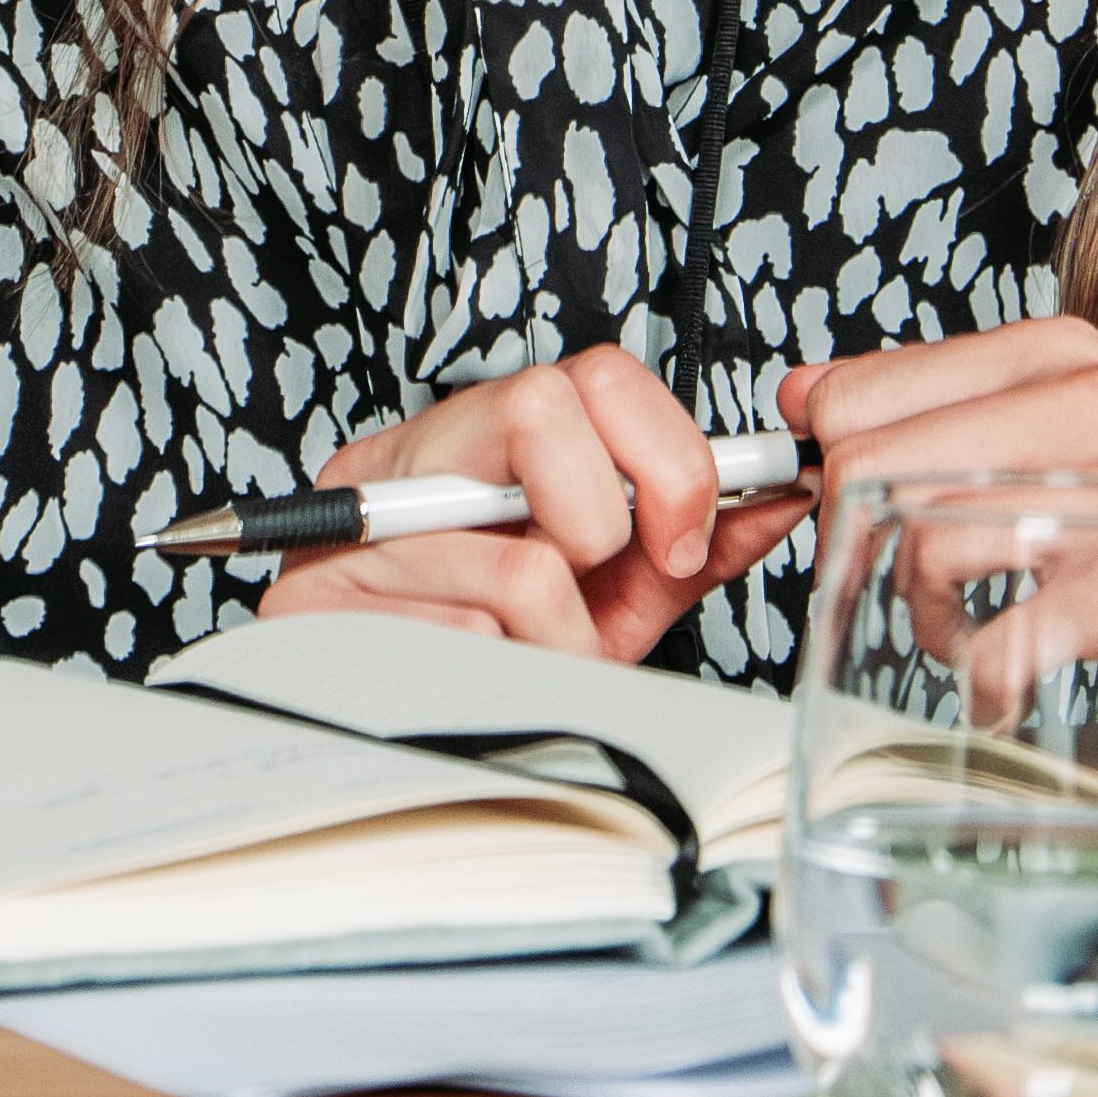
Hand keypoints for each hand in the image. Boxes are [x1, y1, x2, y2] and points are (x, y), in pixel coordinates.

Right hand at [256, 345, 824, 663]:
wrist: (378, 719)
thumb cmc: (501, 645)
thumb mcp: (613, 590)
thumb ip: (693, 541)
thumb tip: (787, 491)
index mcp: (490, 438)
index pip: (599, 376)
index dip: (667, 459)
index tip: (682, 540)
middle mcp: (414, 454)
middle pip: (544, 406)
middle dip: (598, 521)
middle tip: (588, 579)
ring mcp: (356, 517)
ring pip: (519, 564)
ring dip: (556, 640)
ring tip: (529, 654)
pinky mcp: (310, 597)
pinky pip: (459, 639)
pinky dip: (494, 674)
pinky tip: (469, 672)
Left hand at [793, 316, 1097, 782]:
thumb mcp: (1060, 453)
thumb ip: (938, 418)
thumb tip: (803, 395)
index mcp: (1056, 359)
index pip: (857, 394)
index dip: (830, 472)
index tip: (855, 522)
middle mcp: (1090, 405)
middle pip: (870, 466)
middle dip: (866, 548)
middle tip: (921, 593)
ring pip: (922, 542)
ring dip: (923, 616)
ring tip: (968, 636)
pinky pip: (995, 643)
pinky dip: (981, 683)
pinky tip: (1005, 686)